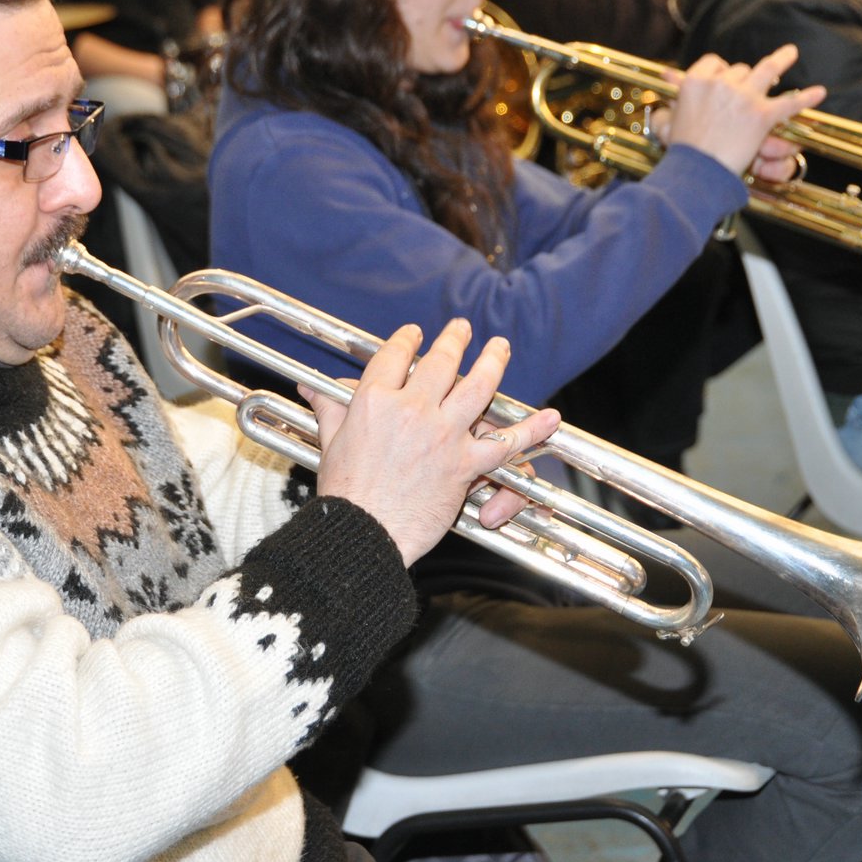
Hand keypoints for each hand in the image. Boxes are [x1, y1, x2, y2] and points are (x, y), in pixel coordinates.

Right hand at [301, 320, 560, 565]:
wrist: (362, 532)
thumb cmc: (343, 493)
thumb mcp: (329, 442)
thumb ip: (328, 409)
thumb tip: (310, 387)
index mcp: (374, 401)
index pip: (395, 356)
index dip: (408, 339)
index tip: (415, 333)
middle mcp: (411, 410)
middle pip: (441, 361)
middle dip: (454, 339)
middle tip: (462, 328)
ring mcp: (441, 435)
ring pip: (478, 387)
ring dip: (493, 362)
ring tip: (500, 347)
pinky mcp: (463, 465)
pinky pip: (504, 444)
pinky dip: (531, 432)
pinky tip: (550, 418)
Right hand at [659, 44, 825, 176]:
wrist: (696, 171)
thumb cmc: (682, 150)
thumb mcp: (670, 118)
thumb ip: (676, 94)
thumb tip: (667, 73)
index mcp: (697, 81)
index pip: (714, 63)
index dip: (721, 70)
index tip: (724, 76)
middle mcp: (721, 83)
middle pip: (739, 70)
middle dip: (744, 79)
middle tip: (750, 86)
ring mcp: (744, 97)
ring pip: (767, 70)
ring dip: (782, 59)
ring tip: (791, 53)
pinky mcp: (762, 115)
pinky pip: (790, 102)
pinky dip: (806, 98)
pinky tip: (820, 92)